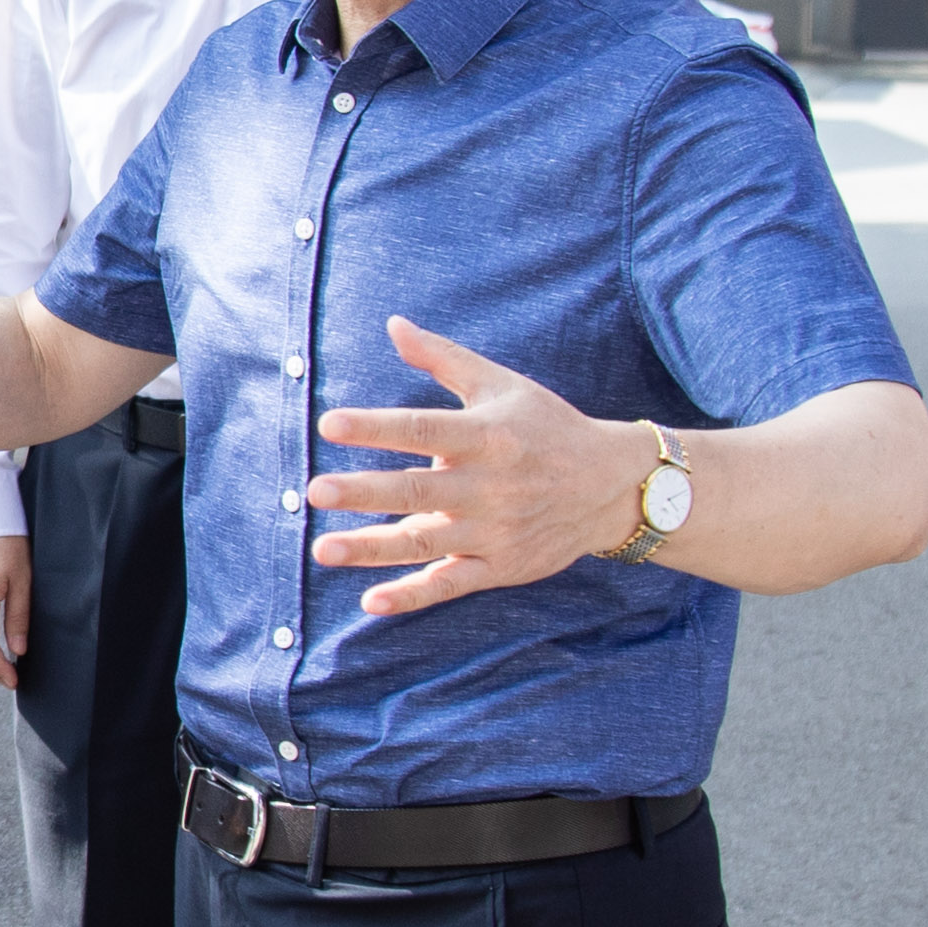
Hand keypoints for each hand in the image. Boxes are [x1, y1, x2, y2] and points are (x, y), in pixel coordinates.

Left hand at [305, 320, 650, 613]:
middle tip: (314, 490)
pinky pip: (450, 584)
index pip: (423, 429)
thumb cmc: (546, 427)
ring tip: (322, 550)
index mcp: (485, 436)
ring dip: (372, 549)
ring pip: (425, 544)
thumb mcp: (501, 385)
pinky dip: (413, 596)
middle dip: (365, 492)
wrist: (613, 486)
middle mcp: (488, 485)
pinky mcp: (499, 566)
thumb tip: (393, 324)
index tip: (329, 423)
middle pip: (418, 490)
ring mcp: (494, 531)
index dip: (376, 427)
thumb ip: (443, 359)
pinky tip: (372, 602)